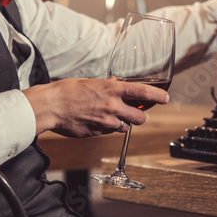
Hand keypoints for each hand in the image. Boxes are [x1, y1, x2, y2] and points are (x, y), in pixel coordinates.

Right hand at [23, 78, 168, 136]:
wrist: (51, 106)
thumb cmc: (68, 91)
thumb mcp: (92, 82)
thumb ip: (108, 87)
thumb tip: (116, 86)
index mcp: (112, 90)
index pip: (143, 92)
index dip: (157, 95)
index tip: (166, 98)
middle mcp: (113, 106)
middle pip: (140, 117)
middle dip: (140, 116)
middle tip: (135, 113)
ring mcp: (105, 122)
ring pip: (125, 127)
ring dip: (122, 123)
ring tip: (109, 116)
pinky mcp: (97, 133)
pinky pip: (109, 133)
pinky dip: (107, 129)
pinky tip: (95, 121)